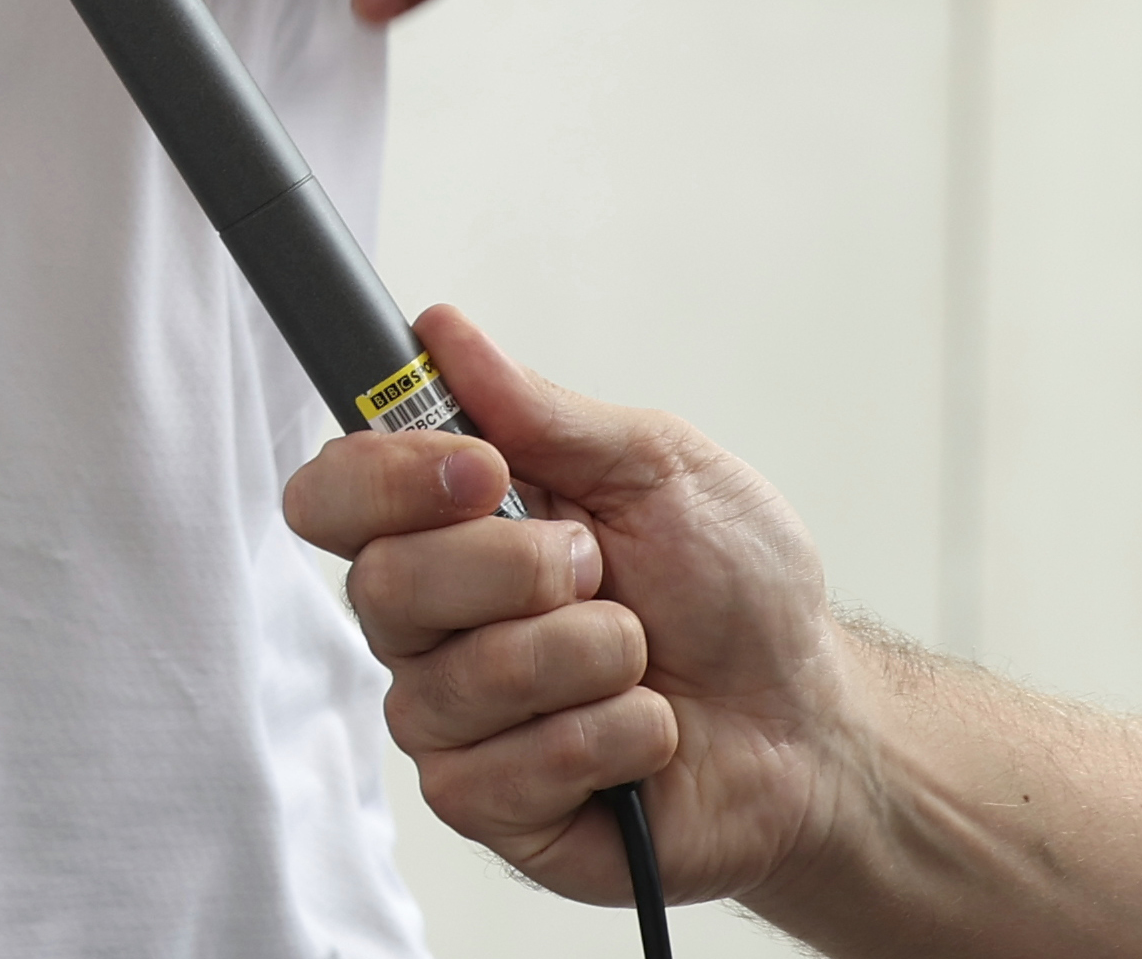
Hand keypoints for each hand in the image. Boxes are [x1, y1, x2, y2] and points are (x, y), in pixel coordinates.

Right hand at [284, 305, 856, 915]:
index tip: (483, 471)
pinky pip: (500, 772)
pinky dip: (606, 738)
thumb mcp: (659, 468)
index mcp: (446, 526)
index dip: (383, 480)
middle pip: (383, 587)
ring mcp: (454, 719)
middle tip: (599, 570)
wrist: (810, 717)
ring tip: (641, 657)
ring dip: (584, 659)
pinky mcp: (493, 806)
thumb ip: (543, 410)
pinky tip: (644, 732)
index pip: (330, 497)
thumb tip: (443, 334)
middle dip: (516, 572)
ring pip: (454, 683)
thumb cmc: (735, 590)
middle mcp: (430, 623)